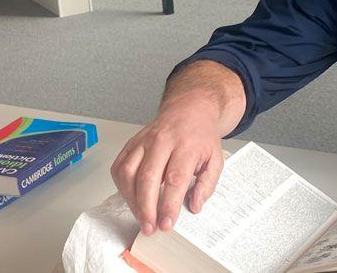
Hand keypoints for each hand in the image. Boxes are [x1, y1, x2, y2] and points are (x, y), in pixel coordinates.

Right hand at [110, 101, 223, 235]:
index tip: (167, 223)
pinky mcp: (131, 143)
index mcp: (187, 145)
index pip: (175, 178)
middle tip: (150, 227)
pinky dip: (122, 187)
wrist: (190, 110)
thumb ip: (207, 184)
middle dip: (147, 207)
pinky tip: (132, 199)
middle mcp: (162, 141)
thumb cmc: (201, 136)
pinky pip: (119, 167)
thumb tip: (194, 206)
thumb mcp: (216, 158)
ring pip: (129, 173)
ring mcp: (144, 141)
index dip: (169, 204)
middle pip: (148, 177)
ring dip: (132, 200)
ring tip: (141, 218)